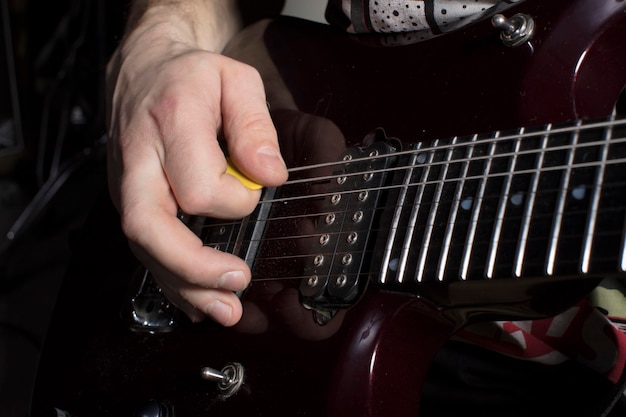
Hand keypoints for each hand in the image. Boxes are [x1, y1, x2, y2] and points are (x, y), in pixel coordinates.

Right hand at [106, 14, 287, 325]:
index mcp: (171, 123)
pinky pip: (144, 249)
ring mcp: (126, 184)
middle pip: (149, 227)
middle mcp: (139, 161)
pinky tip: (199, 302)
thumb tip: (269, 175)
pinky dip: (172, 281)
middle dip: (192, 267)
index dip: (234, 202)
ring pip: (143, 248)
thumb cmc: (193, 76)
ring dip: (183, 286)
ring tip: (226, 311)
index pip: (198, 186)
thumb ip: (256, 126)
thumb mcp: (236, 80)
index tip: (255, 192)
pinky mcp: (127, 200)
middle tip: (236, 285)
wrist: (143, 70)